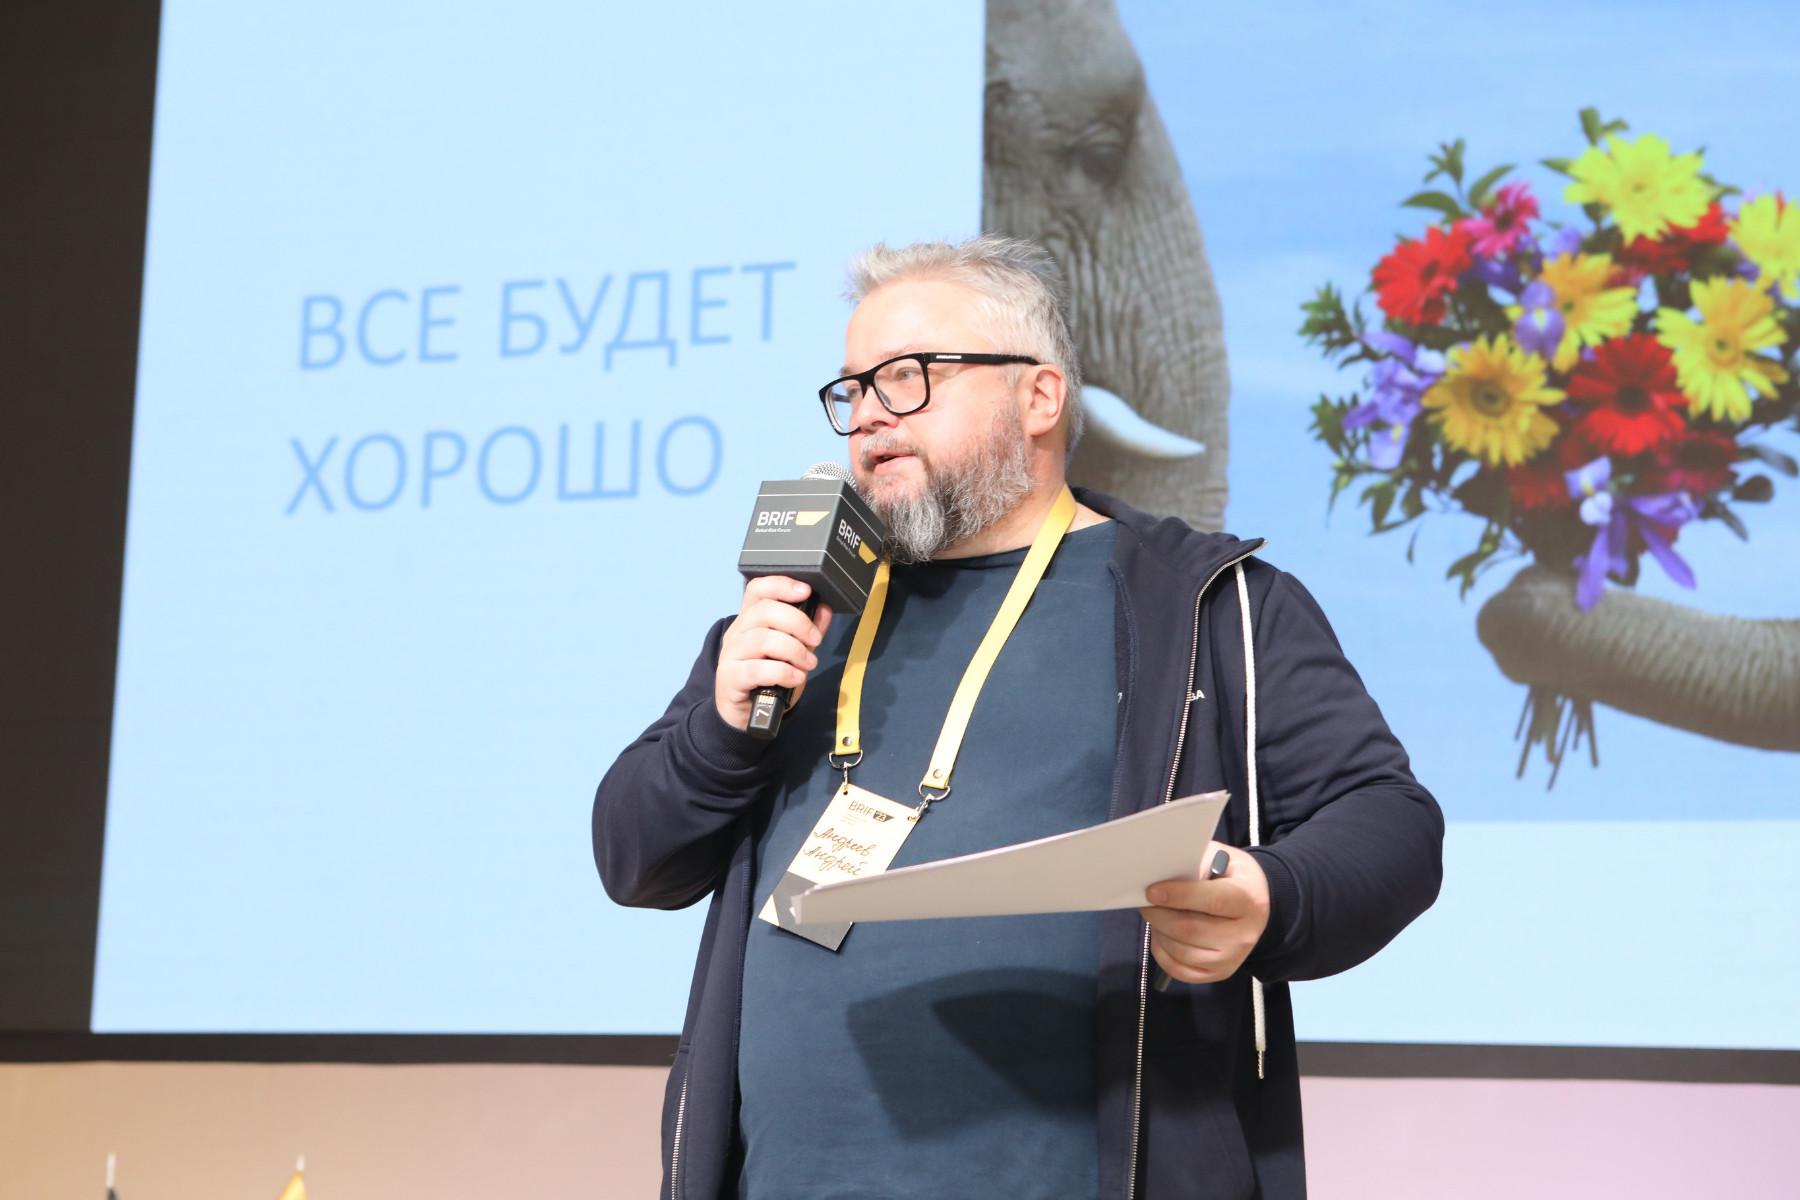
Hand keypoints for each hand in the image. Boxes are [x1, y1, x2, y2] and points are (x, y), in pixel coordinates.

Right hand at [714, 576, 832, 729]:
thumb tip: (824, 609)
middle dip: (797, 622)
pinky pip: (757, 669)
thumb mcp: (792, 652)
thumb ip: (807, 631)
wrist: (745, 714)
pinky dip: (783, 672)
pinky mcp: (731, 678)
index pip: (757, 590)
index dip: (781, 584)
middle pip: (763, 611)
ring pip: (761, 640)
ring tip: (808, 663)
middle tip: (815, 640)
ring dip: (793, 650)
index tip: (805, 591)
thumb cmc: (768, 679)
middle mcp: (737, 633)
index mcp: (750, 620)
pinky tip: (796, 678)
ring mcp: (731, 655)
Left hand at [1138, 842, 1270, 985]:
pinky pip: (1179, 970)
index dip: (1179, 896)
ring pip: (1181, 952)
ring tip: (1156, 915)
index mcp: (1247, 900)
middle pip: (1190, 931)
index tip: (1152, 891)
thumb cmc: (1231, 876)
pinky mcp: (1219, 973)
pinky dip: (1162, 952)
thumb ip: (1195, 862)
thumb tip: (1161, 872)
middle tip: (1145, 902)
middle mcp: (1243, 935)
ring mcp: (1232, 958)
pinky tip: (1162, 934)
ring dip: (1159, 932)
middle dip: (1159, 915)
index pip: (1212, 901)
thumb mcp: (1220, 857)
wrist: (1257, 904)